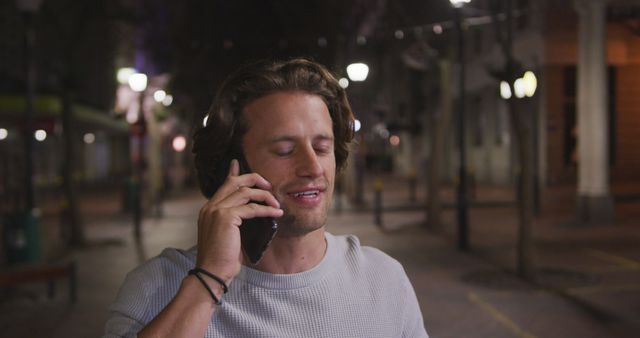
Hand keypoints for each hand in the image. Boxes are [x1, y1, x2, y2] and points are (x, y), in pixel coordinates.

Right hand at [195, 159, 282, 283]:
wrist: (212, 273)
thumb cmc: (221, 260)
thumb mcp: (227, 236)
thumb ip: (234, 221)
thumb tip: (250, 213)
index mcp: (208, 210)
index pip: (223, 185)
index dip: (232, 173)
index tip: (236, 163)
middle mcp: (210, 207)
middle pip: (234, 182)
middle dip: (254, 179)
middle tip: (269, 185)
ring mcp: (216, 210)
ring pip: (245, 192)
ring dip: (265, 196)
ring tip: (276, 204)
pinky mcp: (226, 217)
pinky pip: (252, 208)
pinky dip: (266, 210)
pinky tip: (276, 213)